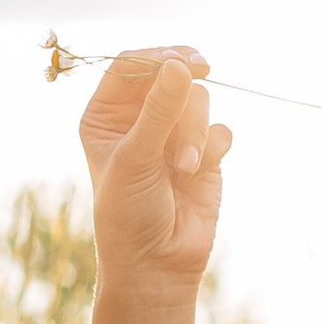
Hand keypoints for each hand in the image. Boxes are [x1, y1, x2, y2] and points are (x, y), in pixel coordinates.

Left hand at [78, 46, 231, 307]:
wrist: (156, 265)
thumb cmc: (128, 213)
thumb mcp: (136, 157)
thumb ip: (159, 110)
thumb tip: (180, 65)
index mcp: (106, 115)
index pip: (130, 65)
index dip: (157, 57)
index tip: (183, 61)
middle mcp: (138, 119)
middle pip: (170, 75)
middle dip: (182, 90)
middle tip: (202, 69)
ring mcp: (172, 135)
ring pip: (197, 101)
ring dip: (193, 131)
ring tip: (183, 167)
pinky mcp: (203, 153)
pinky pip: (218, 130)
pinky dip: (211, 147)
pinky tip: (197, 172)